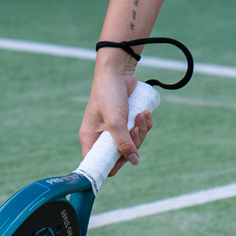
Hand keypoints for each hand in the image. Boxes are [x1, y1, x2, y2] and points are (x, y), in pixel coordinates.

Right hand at [80, 59, 151, 177]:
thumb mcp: (115, 120)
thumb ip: (123, 142)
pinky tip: (145, 112)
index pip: (98, 162)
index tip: (125, 159)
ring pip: (133, 142)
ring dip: (141, 131)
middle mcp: (101, 135)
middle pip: (120, 154)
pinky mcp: (127, 121)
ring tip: (141, 116)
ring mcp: (115, 128)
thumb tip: (134, 161)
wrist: (117, 71)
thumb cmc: (108, 93)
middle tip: (134, 129)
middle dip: (133, 143)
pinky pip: (139, 131)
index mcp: (91, 138)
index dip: (111, 165)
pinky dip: (145, 124)